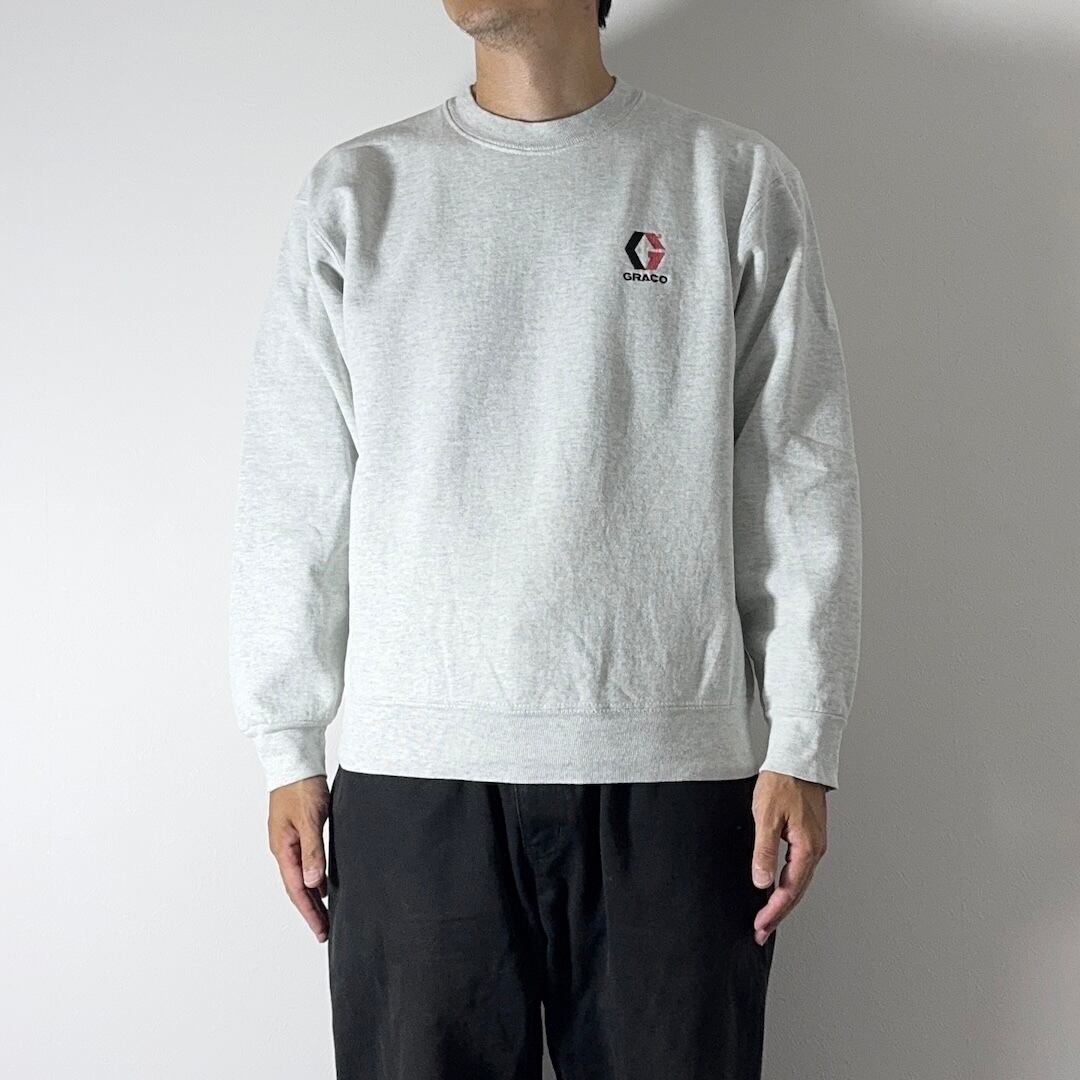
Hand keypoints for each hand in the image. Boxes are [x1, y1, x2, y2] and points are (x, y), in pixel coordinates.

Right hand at [268, 775, 330, 941]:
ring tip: (326, 914)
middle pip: (297, 886)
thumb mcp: (310, 819)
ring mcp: (289, 839)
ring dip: (313, 895)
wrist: (295, 759)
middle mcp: (283, 847)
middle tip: (324, 931)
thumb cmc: (301, 786)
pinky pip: (306, 861)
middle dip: (310, 910)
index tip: (321, 930)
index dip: (309, 911)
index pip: (297, 888)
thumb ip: (312, 851)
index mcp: (282, 848)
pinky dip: (315, 876)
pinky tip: (325, 883)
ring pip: (302, 875)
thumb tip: (313, 883)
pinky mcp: (298, 830)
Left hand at [750, 769, 827, 944]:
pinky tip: (777, 889)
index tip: (760, 926)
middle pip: (797, 891)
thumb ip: (764, 851)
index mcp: (807, 848)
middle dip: (778, 914)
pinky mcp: (809, 836)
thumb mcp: (766, 817)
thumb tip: (762, 882)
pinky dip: (787, 884)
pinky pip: (799, 869)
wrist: (798, 759)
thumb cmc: (783, 782)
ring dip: (783, 902)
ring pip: (799, 882)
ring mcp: (814, 843)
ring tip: (766, 917)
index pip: (789, 890)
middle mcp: (815, 849)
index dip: (774, 911)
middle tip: (761, 932)